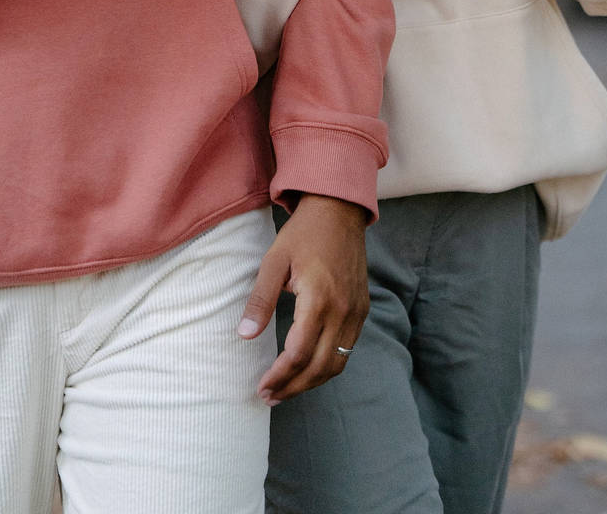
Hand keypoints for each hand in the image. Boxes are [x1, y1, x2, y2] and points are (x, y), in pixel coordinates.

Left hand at [237, 195, 368, 403]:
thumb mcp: (274, 261)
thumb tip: (244, 336)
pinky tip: (309, 368)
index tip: (261, 387)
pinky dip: (328, 366)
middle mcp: (342, 310)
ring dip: (311, 382)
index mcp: (318, 299)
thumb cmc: (303, 233)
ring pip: (337, 363)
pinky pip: (347, 349)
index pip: (298, 354)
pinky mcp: (362, 309)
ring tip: (287, 389)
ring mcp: (356, 312)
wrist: (339, 210)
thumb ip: (260, 300)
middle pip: (319, 367)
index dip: (278, 376)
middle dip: (293, 387)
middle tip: (269, 397)